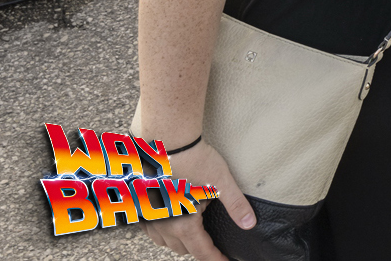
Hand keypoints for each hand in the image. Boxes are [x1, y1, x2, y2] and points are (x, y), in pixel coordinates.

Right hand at [141, 140, 253, 259]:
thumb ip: (236, 206)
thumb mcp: (221, 183)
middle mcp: (162, 225)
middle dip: (199, 249)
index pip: (202, 252)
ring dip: (180, 241)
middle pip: (183, 249)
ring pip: (165, 241)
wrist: (168, 141)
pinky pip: (151, 229)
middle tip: (214, 245)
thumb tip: (249, 224)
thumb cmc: (195, 160)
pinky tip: (171, 221)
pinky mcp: (141, 206)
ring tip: (195, 235)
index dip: (216, 259)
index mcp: (183, 224)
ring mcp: (149, 217)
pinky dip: (164, 231)